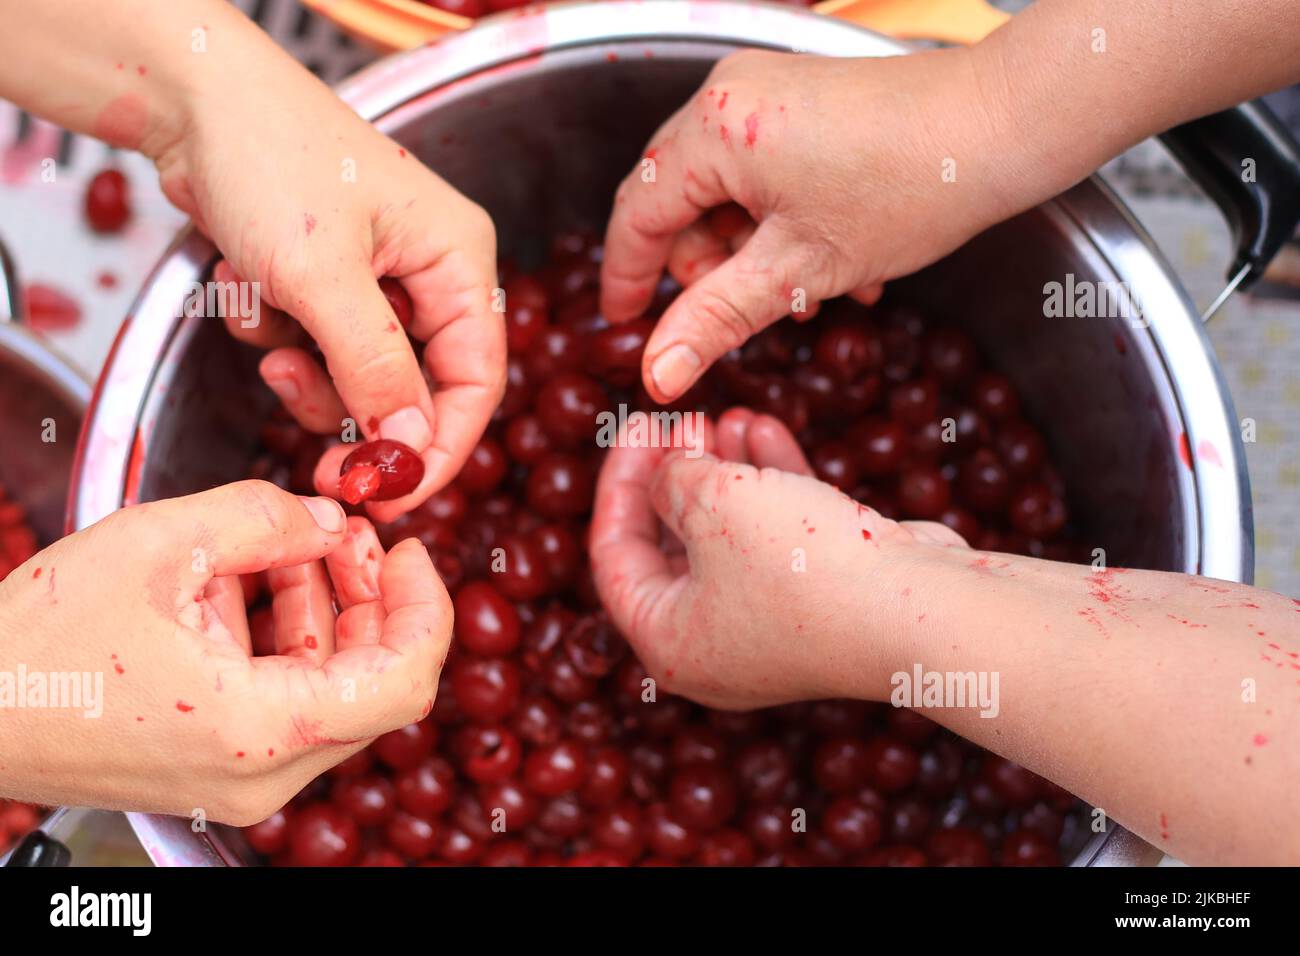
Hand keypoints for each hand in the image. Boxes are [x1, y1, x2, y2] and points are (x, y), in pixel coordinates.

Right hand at [0, 481, 450, 824]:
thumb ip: (268, 518)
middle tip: (343, 530)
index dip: (424, 608)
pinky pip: (281, 697)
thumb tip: (330, 521)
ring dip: (320, 606)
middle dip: (365, 593)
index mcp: (263, 730)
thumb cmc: (39, 643)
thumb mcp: (163, 544)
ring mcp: (240, 778)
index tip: (411, 550)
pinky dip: (279, 635)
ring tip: (283, 543)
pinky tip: (243, 582)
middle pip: (369, 679)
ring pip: (326, 685)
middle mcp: (263, 774)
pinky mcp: (216, 764)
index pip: (404, 683)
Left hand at [150, 25, 502, 521]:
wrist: (189, 96)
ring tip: (264, 317)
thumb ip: (375, 371)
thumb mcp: (324, 276)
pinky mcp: (326, 280)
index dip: (439, 448)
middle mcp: (429, 274)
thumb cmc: (270, 157)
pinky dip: (276, 328)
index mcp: (459, 262)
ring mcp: (377, 278)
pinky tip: (244, 279)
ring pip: (357, 375)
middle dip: (355, 411)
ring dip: (305, 367)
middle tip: (314, 452)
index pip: (476, 382)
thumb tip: (411, 453)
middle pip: (415, 389)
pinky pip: (313, 343)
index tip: (389, 495)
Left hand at [589, 408, 967, 709]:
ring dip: (727, 472)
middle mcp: (714, 650)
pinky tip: (766, 429)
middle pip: (672, 547)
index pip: (615, 554)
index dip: (620, 479)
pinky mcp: (821, 608)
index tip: (640, 424)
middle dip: (679, 473)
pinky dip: (769, 489)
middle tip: (688, 422)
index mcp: (667, 644)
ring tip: (730, 415)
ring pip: (729, 539)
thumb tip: (668, 473)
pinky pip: (778, 543)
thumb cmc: (803, 565)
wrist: (922, 609)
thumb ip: (671, 478)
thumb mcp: (713, 501)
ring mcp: (771, 632)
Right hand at [600, 48, 1015, 401]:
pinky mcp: (801, 98)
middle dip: (709, 268)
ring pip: (724, 192)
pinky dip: (781, 221)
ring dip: (754, 252)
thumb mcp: (800, 270)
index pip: (638, 212)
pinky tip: (833, 259)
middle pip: (678, 200)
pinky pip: (761, 169)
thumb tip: (656, 374)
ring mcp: (766, 90)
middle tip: (751, 313)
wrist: (1002, 126)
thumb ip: (716, 319)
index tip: (627, 323)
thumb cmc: (910, 186)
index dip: (628, 276)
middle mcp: (729, 94)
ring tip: (811, 292)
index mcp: (714, 128)